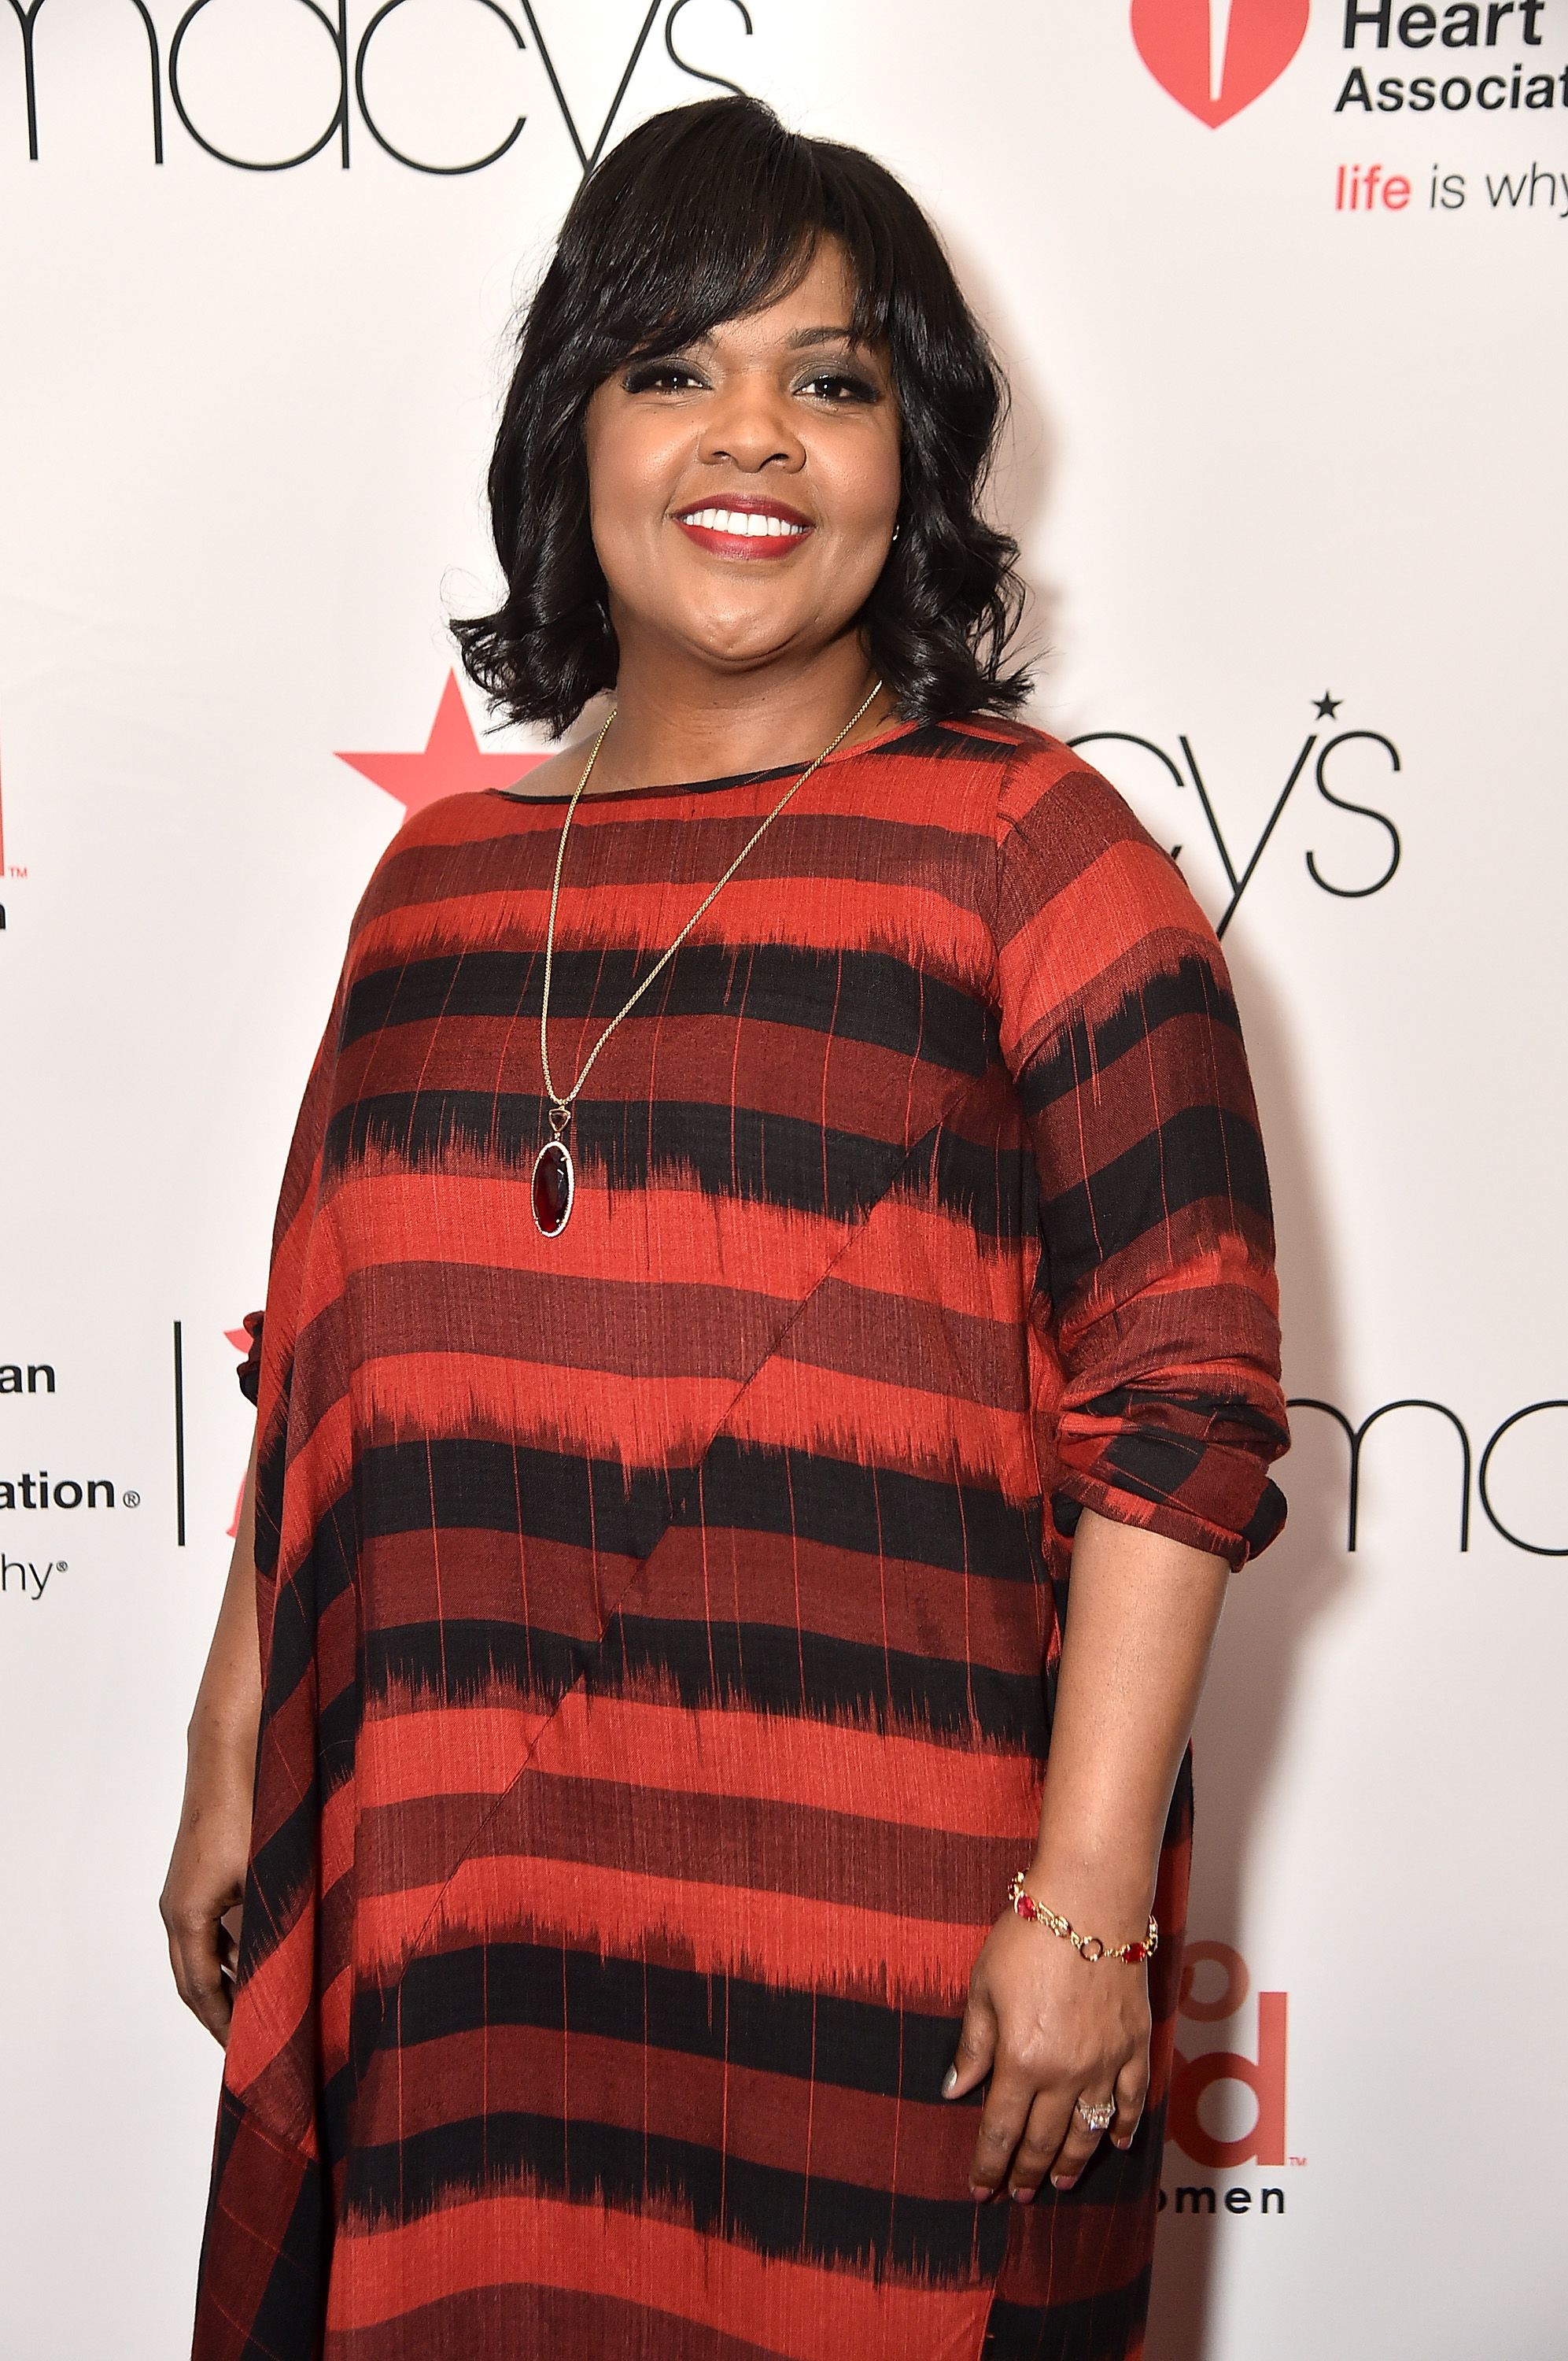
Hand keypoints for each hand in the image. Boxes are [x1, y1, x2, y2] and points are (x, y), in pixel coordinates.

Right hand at [159, 1747, 251, 2045]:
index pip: (198, 1990)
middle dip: (222, 2014)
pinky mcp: (200, 1876)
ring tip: (262, 2009)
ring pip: (203, 1954)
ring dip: (228, 1982)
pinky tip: (263, 1958)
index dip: (222, 2025)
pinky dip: (232, 1952)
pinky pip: (211, 1930)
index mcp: (186, 1916)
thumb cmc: (250, 1812)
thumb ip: (269, 1928)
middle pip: (194, 1979)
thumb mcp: (265, 1877)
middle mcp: (178, 1908)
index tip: (245, 2053)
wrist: (231, 1756)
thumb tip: (290, 1975)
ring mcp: (186, 1892)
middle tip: (253, 2045)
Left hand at [943, 1906, 1150, 2200]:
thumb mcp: (983, 1986)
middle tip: (1017, 2195)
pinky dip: (1124, 2128)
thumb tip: (955, 2089)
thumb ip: (973, 2044)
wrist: (1090, 1899)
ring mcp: (1106, 2062)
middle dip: (1025, 2173)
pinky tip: (1115, 2144)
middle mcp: (1066, 2072)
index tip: (980, 2189)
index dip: (988, 2165)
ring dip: (1071, 2162)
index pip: (1000, 2130)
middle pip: (1043, 2140)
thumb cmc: (1029, 1934)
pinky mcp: (1136, 2045)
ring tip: (1058, 2183)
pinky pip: (1133, 2101)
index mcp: (1021, 2059)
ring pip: (1088, 2131)